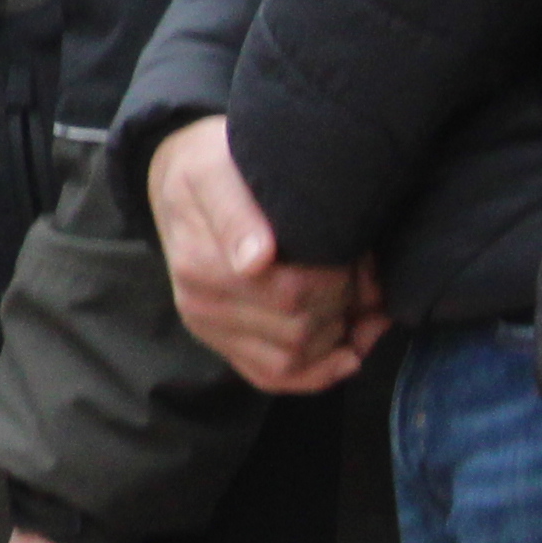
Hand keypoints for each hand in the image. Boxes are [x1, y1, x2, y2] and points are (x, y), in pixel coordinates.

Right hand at [145, 117, 381, 395]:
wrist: (180, 178)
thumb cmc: (213, 165)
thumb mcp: (218, 171)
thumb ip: (236, 213)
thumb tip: (254, 263)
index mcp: (202, 264)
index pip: (294, 295)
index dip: (340, 279)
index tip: (353, 248)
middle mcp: (201, 305)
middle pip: (301, 329)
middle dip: (346, 302)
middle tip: (361, 267)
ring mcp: (210, 329)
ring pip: (295, 358)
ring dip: (341, 335)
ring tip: (359, 297)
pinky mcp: (222, 343)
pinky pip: (273, 377)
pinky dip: (318, 372)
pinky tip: (347, 349)